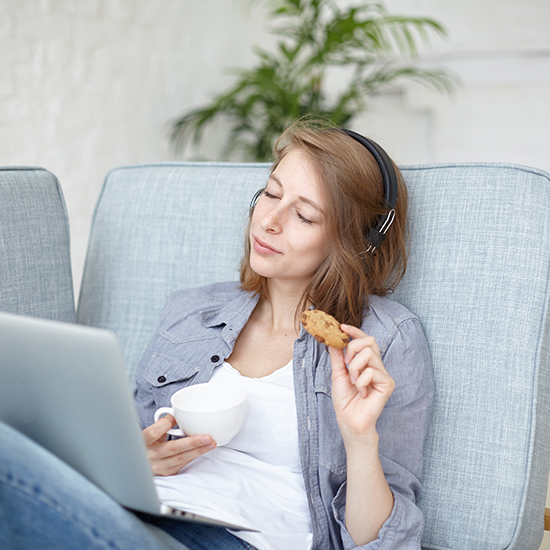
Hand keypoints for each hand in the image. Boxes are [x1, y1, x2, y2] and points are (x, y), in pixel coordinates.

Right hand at [142, 414, 215, 475]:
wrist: (136, 467)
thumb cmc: (145, 446)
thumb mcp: (149, 433)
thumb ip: (162, 425)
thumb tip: (177, 414)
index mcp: (143, 442)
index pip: (154, 432)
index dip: (166, 424)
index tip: (175, 417)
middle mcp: (150, 456)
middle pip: (173, 448)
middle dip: (193, 442)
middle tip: (208, 437)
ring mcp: (158, 466)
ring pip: (181, 458)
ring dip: (198, 450)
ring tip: (211, 443)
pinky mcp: (166, 473)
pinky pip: (182, 463)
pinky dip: (193, 455)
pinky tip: (203, 449)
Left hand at [329, 325, 394, 445]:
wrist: (349, 421)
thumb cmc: (345, 401)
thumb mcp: (338, 373)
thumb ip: (338, 356)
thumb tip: (334, 338)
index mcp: (366, 362)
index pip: (365, 340)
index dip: (355, 331)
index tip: (342, 326)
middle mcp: (377, 366)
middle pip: (369, 341)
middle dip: (352, 348)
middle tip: (346, 364)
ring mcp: (384, 374)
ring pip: (368, 354)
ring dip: (354, 367)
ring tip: (353, 382)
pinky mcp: (388, 384)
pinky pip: (371, 371)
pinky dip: (360, 381)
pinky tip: (362, 392)